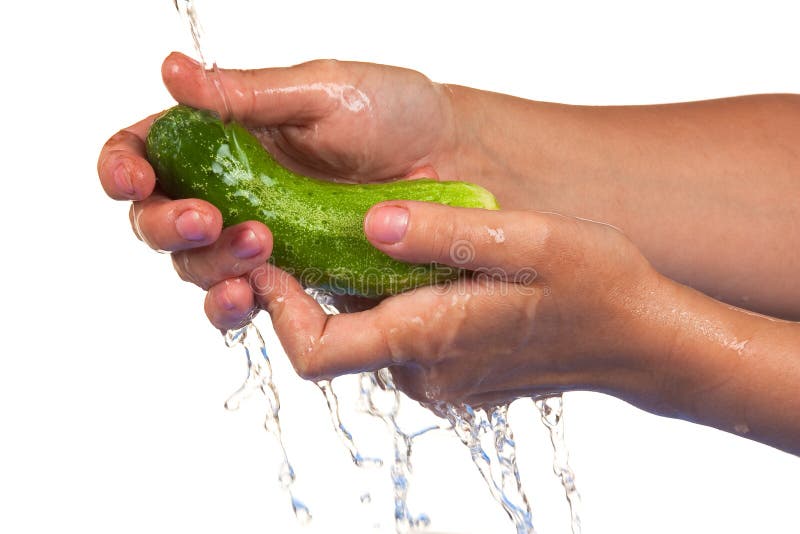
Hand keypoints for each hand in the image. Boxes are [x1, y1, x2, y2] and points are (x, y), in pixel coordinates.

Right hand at [98, 52, 462, 327]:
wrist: (456, 163)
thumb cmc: (394, 115)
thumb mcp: (320, 91)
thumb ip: (244, 94)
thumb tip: (171, 72)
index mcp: (224, 139)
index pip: (149, 153)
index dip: (126, 167)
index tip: (135, 176)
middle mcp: (232, 192)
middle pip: (158, 222)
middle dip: (166, 225)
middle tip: (205, 219)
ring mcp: (261, 241)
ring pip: (197, 269)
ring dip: (209, 267)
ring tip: (256, 247)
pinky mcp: (294, 281)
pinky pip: (246, 303)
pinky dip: (237, 305)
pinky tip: (255, 294)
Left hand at [246, 201, 665, 406]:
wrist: (639, 340)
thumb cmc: (594, 285)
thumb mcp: (525, 240)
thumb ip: (443, 233)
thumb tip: (370, 221)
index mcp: (430, 338)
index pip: (317, 352)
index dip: (280, 308)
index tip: (271, 257)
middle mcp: (424, 372)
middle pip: (333, 340)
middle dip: (309, 289)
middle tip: (305, 226)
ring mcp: (439, 379)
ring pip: (366, 338)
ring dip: (351, 293)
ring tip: (360, 235)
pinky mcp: (454, 374)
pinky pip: (398, 341)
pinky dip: (387, 305)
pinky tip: (412, 264)